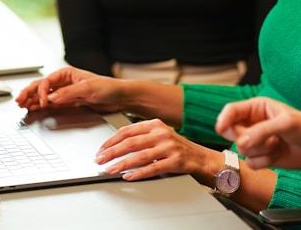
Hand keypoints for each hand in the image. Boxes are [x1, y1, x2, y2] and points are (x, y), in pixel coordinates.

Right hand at [15, 66, 123, 112]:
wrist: (120, 97)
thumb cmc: (108, 87)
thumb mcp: (88, 88)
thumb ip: (69, 93)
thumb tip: (52, 97)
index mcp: (68, 73)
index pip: (47, 81)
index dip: (41, 91)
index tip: (42, 101)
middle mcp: (65, 82)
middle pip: (41, 86)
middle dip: (29, 93)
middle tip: (19, 101)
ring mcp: (66, 93)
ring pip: (44, 95)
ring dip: (32, 100)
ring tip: (22, 105)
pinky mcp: (69, 102)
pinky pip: (51, 104)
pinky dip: (41, 106)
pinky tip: (34, 108)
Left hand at [94, 118, 219, 182]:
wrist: (200, 157)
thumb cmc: (176, 147)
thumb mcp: (159, 134)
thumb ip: (141, 136)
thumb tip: (116, 144)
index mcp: (156, 124)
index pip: (128, 130)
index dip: (112, 140)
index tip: (101, 149)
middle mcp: (162, 133)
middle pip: (131, 142)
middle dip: (112, 152)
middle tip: (99, 159)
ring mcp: (169, 147)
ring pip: (140, 155)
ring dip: (122, 164)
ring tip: (110, 169)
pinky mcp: (175, 161)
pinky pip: (153, 168)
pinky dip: (139, 173)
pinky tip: (129, 176)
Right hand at [215, 97, 300, 169]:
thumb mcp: (287, 123)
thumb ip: (262, 131)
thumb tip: (242, 142)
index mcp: (257, 107)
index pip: (231, 111)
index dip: (223, 119)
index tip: (221, 129)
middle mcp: (254, 124)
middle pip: (232, 133)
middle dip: (249, 138)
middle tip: (267, 137)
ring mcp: (257, 141)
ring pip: (242, 150)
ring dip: (261, 150)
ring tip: (278, 143)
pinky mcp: (262, 156)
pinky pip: (251, 163)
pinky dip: (265, 161)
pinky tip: (278, 154)